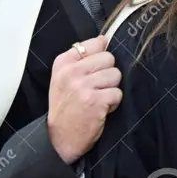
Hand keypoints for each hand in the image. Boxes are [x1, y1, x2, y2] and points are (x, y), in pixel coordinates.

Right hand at [46, 35, 121, 164]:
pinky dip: (113, 103)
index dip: (99, 57)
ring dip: (111, 89)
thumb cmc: (65, 107)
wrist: (59, 138)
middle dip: (107, 74)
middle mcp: (72, 72)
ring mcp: (84, 86)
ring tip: (98, 99)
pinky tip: (100, 109)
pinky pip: (118, 93)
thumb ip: (80, 58)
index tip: (93, 70)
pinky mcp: (96, 101)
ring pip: (115, 75)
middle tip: (96, 88)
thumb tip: (104, 39)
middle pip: (109, 58)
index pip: (94, 44)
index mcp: (63, 63)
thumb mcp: (63, 78)